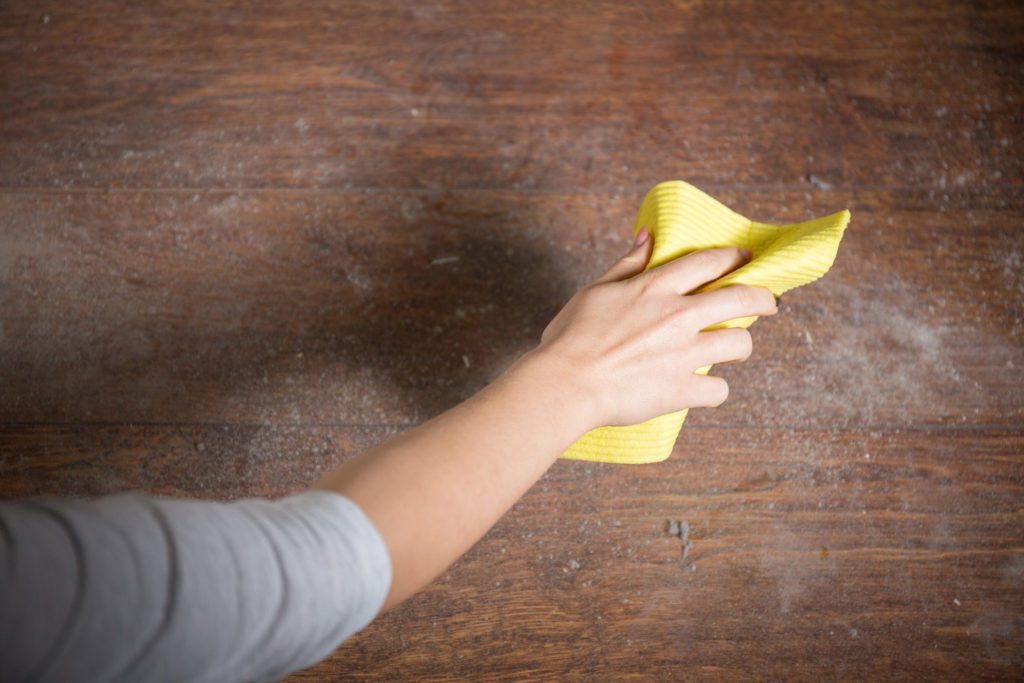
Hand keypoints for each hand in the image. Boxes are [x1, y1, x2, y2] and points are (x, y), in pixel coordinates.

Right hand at [535, 227, 777, 428]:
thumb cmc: (572, 338)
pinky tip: (703, 388)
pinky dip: (713, 390)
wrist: (566, 384)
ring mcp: (684, 354)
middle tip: (768, 303)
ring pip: (740, 344)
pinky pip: (718, 389)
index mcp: (656, 288)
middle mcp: (678, 316)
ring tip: (733, 349)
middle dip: (763, 298)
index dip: (734, 257)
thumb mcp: (595, 291)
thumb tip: (647, 237)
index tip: (745, 258)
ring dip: (740, 346)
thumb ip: (627, 265)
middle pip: (741, 298)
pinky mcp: (682, 389)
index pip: (710, 262)